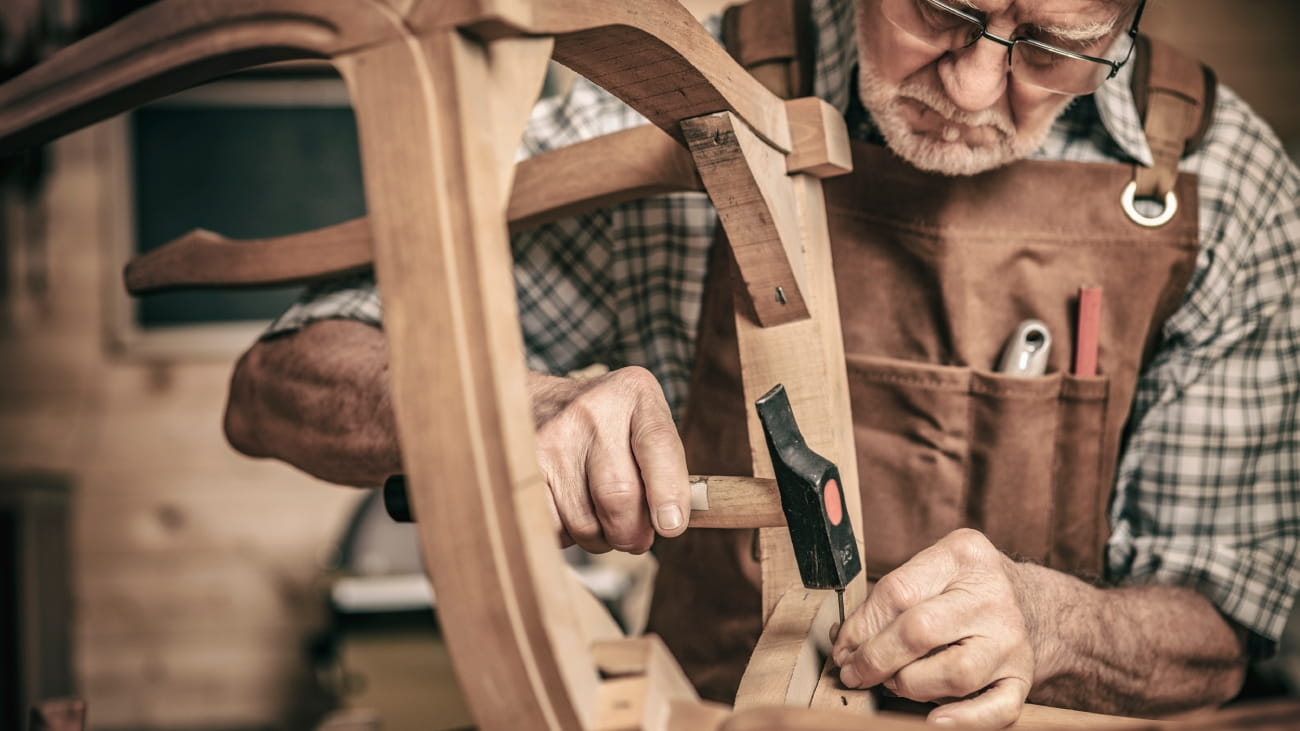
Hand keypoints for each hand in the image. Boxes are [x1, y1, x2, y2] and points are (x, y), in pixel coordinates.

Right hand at [530, 366, 690, 553]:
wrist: (538, 401)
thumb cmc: (606, 426)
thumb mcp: (642, 424)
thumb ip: (666, 468)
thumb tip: (670, 525)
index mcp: (635, 395)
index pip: (658, 444)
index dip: (668, 491)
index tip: (671, 525)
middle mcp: (592, 410)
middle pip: (619, 496)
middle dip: (632, 533)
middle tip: (634, 538)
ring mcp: (551, 437)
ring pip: (585, 523)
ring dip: (600, 538)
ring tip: (599, 518)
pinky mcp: (523, 466)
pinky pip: (553, 528)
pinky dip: (567, 536)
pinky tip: (570, 512)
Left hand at [830, 529, 1035, 727]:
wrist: (1030, 602)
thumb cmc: (963, 588)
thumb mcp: (930, 569)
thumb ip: (887, 601)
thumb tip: (844, 645)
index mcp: (962, 558)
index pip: (898, 593)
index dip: (861, 628)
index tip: (843, 649)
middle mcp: (990, 597)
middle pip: (921, 631)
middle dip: (876, 658)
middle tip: (855, 673)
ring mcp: (1010, 640)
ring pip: (954, 674)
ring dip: (910, 685)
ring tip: (895, 682)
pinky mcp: (1022, 678)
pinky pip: (997, 709)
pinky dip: (965, 720)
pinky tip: (935, 719)